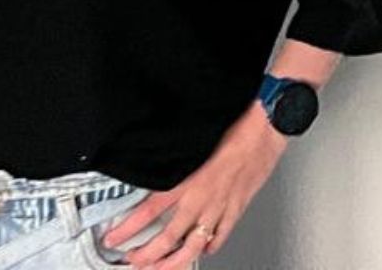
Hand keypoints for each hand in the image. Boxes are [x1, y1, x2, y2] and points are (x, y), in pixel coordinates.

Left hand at [95, 106, 286, 263]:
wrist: (266, 127)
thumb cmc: (235, 126)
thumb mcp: (195, 142)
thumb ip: (176, 160)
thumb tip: (156, 167)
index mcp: (188, 180)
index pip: (149, 212)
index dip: (128, 229)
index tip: (114, 239)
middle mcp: (202, 198)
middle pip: (168, 238)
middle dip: (147, 255)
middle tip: (134, 261)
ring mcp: (220, 206)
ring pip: (193, 245)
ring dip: (174, 261)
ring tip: (163, 268)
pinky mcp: (238, 207)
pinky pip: (221, 234)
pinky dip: (211, 246)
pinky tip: (205, 250)